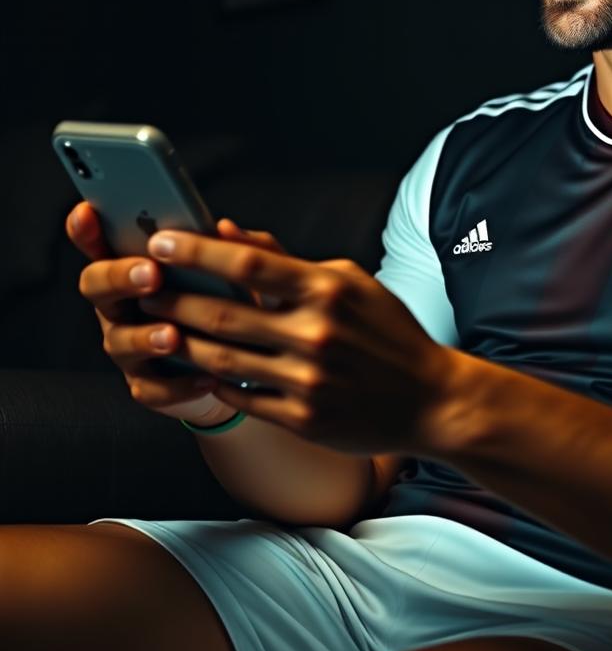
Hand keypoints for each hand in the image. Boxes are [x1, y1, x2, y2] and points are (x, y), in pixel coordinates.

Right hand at [67, 202, 274, 424]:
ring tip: (173, 335)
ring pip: (119, 340)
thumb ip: (235, 248)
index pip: (101, 243)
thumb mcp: (242, 272)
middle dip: (120, 277)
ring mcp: (130, 346)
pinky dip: (179, 384)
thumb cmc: (235, 303)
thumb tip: (225, 227)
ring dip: (145, 336)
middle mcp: (123, 305)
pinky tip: (206, 376)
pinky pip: (153, 388)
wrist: (249, 363)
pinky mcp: (148, 384)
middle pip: (97, 285)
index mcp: (138, 267)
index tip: (88, 211)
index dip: (87, 229)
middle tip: (151, 274)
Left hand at [134, 229, 457, 454]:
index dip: (197, 251)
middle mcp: (316, 333)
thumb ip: (287, 258)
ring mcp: (308, 379)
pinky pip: (242, 397)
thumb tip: (228, 232)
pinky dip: (214, 382)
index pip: (248, 262)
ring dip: (182, 342)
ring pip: (222, 358)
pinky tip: (200, 368)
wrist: (430, 397)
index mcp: (328, 290)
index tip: (161, 241)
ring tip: (159, 328)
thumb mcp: (350, 281)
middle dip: (173, 298)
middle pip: (222, 312)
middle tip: (143, 288)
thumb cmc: (388, 332)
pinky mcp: (304, 419)